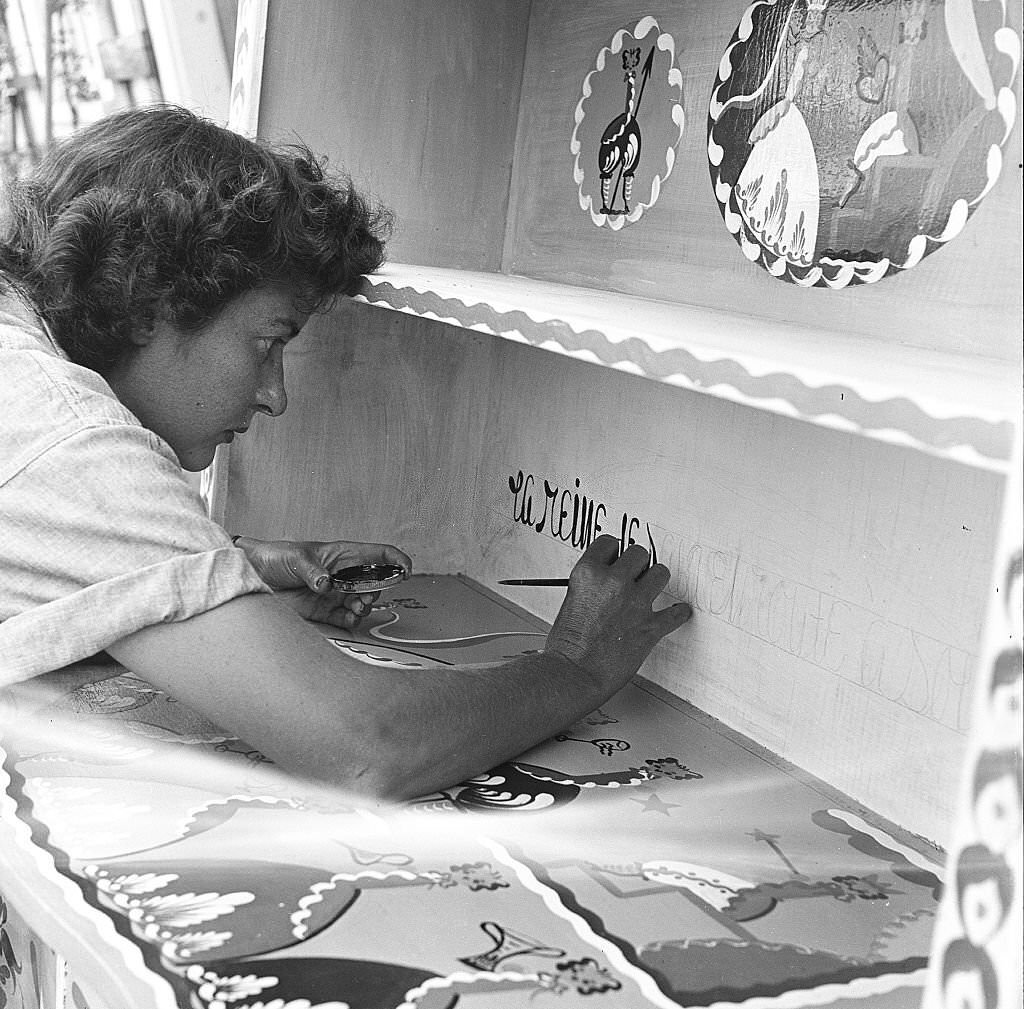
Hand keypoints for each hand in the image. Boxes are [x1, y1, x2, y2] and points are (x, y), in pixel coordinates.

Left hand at [232, 537, 411, 628]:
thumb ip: (313, 570)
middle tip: (367, 596)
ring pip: (363, 602)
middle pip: (375, 582)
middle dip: (378, 590)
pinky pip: (346, 619)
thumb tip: (327, 584)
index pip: (378, 553)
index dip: (396, 560)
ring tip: (357, 608)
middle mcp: (343, 574)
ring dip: (365, 606)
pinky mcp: (324, 611)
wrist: (252, 577)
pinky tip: (350, 618)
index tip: (405, 570)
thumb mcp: (294, 557)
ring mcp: (335, 594)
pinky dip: (352, 621)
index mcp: (341, 554)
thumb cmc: (274, 557)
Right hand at [545, 534, 690, 688]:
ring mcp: (635, 603)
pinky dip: (677, 614)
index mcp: (588, 574)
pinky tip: (676, 613)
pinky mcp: (651, 626)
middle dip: (637, 564)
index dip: (614, 552)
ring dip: (656, 581)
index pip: (609, 542)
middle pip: (639, 553)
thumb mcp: (570, 601)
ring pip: (661, 572)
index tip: (617, 558)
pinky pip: (676, 612)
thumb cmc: (567, 646)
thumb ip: (590, 586)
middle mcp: (613, 582)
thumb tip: (604, 583)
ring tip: (651, 590)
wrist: (574, 673)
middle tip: (635, 575)